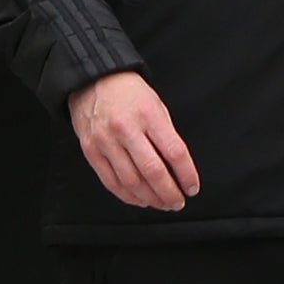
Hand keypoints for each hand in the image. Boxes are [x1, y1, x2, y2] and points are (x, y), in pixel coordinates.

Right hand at [69, 70, 198, 210]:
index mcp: (148, 115)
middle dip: (169, 193)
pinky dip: (128, 196)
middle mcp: (126, 129)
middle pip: (153, 171)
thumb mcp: (156, 105)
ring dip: (150, 199)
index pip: (174, 152)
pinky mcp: (91, 150)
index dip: (187, 175)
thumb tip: (178, 170)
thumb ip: (166, 135)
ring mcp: (106, 141)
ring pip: (132, 182)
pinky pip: (111, 181)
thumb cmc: (129, 93)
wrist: (93, 80)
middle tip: (178, 203)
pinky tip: (140, 200)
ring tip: (161, 204)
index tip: (192, 187)